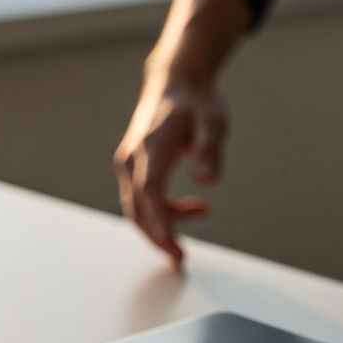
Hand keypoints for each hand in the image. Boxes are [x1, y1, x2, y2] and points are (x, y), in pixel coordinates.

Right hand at [115, 0, 250, 266]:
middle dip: (158, 237)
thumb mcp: (214, 121)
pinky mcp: (131, 170)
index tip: (172, 246)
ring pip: (138, 209)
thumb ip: (210, 150)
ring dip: (164, 225)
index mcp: (151, 146)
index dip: (160, 221)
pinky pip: (141, 202)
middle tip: (181, 259)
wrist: (175, 83)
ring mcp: (128, 165)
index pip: (149, 191)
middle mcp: (132, 157)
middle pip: (138, 209)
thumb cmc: (196, 103)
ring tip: (202, 213)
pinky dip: (162, 214)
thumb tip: (208, 180)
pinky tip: (192, 210)